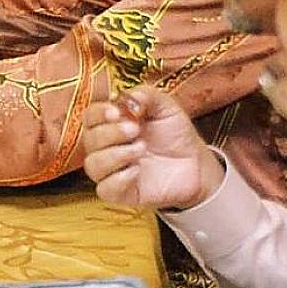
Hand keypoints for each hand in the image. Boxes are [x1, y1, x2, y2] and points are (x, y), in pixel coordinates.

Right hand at [81, 87, 222, 209]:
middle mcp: (106, 147)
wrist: (196, 164)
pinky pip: (105, 189)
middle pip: (89, 140)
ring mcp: (112, 170)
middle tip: (135, 130)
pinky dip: (118, 179)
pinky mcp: (121, 192)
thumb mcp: (166, 106)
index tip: (117, 112)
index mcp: (111, 124)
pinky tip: (137, 171)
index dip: (98, 114)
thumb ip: (147, 95)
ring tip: (140, 149)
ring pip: (93, 165)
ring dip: (114, 155)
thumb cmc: (176, 134)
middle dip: (110, 133)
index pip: (90, 116)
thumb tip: (127, 97)